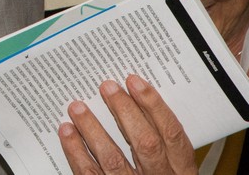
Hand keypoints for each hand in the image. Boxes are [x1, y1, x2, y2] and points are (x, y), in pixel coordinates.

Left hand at [58, 75, 195, 174]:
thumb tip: (138, 101)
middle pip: (145, 143)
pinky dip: (76, 151)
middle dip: (125, 111)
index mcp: (181, 171)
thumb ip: (161, 142)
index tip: (134, 82)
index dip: (154, 106)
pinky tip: (67, 132)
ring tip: (77, 107)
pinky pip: (89, 173)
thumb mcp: (172, 167)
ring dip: (93, 129)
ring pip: (113, 159)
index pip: (172, 134)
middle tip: (107, 86)